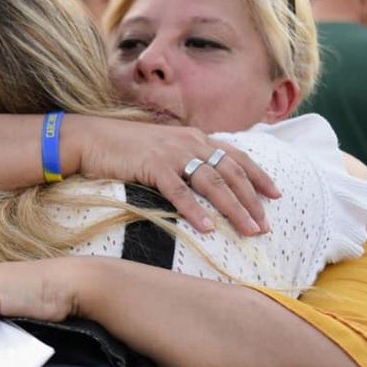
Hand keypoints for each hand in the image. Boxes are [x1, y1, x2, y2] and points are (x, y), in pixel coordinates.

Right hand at [71, 116, 279, 235]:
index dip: (258, 175)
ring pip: (212, 184)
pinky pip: (179, 192)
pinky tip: (208, 227)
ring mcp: (171, 154)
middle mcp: (189, 142)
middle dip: (252, 200)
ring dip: (234, 209)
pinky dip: (195, 210)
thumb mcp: (162, 147)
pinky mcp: (152, 167)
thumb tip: (201, 176)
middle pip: (231, 173)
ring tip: (249, 230)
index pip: (236, 156)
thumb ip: (184, 157)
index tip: (276, 195)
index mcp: (194, 137)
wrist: (90, 138)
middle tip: (266, 225)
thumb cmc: (123, 146)